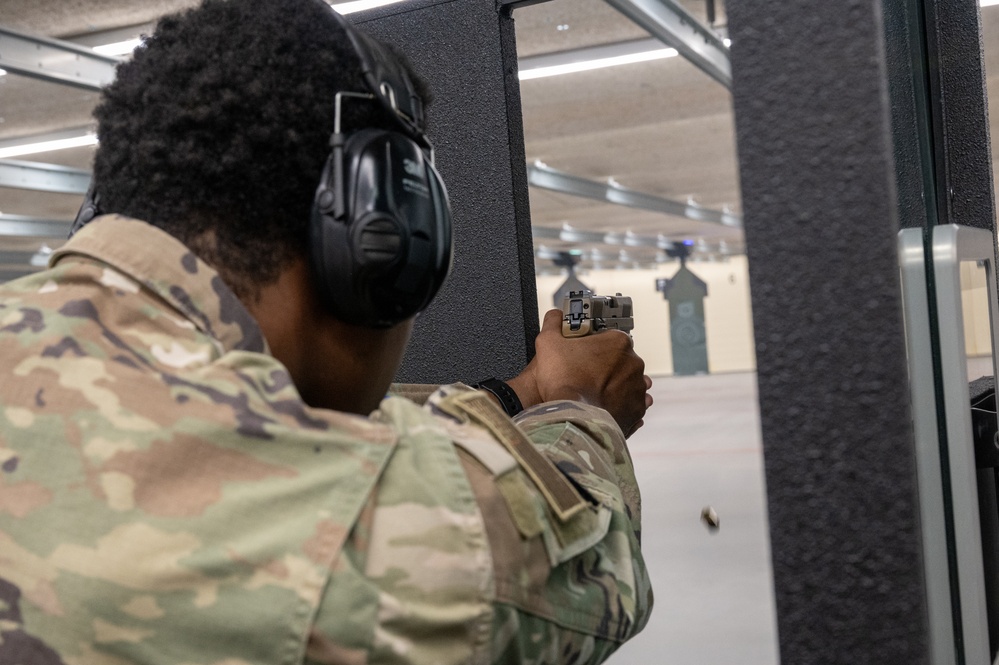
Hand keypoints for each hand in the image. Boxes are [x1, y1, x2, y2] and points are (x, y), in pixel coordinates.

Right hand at [506, 309, 652, 436]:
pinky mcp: (636, 411)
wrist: (570, 417)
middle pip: (621, 361)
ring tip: (594, 393)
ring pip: (628, 383)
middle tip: (586, 374)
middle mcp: (634, 364)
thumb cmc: (562, 381)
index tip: (585, 353)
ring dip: (615, 386)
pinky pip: (631, 405)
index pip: (611, 338)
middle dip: (607, 367)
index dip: (596, 346)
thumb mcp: (548, 342)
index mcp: (618, 342)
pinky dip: (621, 406)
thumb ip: (553, 324)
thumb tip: (554, 316)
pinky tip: (604, 406)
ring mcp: (638, 389)